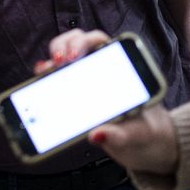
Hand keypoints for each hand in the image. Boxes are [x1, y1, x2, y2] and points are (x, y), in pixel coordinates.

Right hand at [36, 31, 178, 174]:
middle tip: (58, 62)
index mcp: (123, 71)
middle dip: (63, 46)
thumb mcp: (137, 135)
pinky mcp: (78, 96)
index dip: (83, 42)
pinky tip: (39, 81)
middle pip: (79, 43)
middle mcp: (103, 70)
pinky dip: (46, 78)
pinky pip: (59, 81)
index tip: (73, 57)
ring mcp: (89, 81)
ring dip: (52, 60)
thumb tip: (96, 135)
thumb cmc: (147, 133)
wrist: (150, 146)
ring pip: (65, 58)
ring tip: (44, 70)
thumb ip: (120, 135)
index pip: (102, 43)